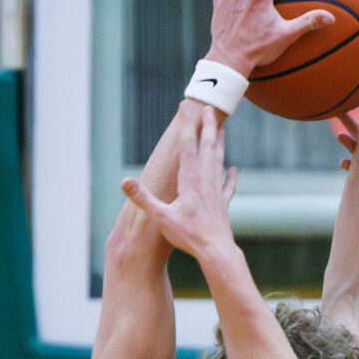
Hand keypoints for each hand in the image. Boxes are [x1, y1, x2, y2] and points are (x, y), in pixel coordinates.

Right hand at [122, 106, 239, 264]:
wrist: (216, 252)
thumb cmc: (188, 236)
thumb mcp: (160, 217)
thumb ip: (143, 198)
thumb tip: (124, 181)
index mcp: (190, 181)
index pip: (187, 146)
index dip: (186, 125)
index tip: (186, 107)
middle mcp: (205, 182)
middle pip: (207, 147)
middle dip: (208, 126)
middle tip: (210, 108)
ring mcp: (216, 192)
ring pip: (218, 161)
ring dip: (219, 144)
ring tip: (221, 129)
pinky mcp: (222, 205)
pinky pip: (227, 186)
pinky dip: (230, 176)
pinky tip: (234, 169)